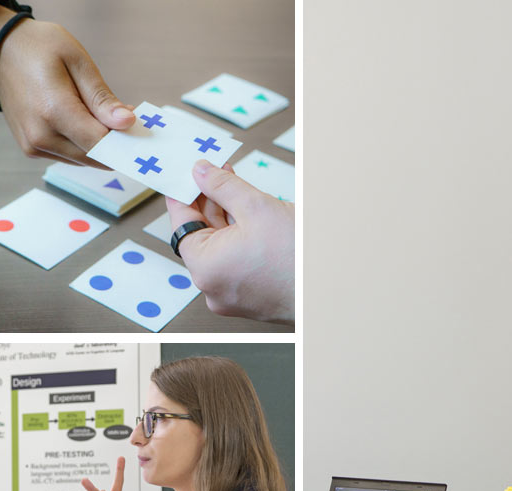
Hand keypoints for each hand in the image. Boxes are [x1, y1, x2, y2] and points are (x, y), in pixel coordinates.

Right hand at [0, 18, 134, 165]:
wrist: (1, 51)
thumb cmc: (39, 48)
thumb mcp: (77, 61)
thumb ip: (102, 98)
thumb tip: (127, 123)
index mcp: (53, 111)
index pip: (101, 143)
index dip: (124, 138)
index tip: (137, 125)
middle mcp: (40, 136)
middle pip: (93, 156)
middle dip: (113, 141)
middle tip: (121, 114)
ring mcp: (33, 146)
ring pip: (82, 159)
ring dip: (97, 142)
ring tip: (97, 111)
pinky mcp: (32, 149)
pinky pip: (69, 155)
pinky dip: (81, 143)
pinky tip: (81, 118)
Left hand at [166, 161, 293, 323]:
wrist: (329, 289)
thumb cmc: (297, 259)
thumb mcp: (255, 207)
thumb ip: (223, 186)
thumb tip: (202, 173)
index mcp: (205, 267)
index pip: (181, 223)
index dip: (184, 194)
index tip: (187, 176)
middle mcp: (212, 287)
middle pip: (202, 235)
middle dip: (210, 202)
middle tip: (218, 174)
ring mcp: (230, 295)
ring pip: (220, 248)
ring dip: (226, 219)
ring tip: (239, 191)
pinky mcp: (248, 297)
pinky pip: (234, 262)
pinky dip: (239, 240)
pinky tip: (251, 218)